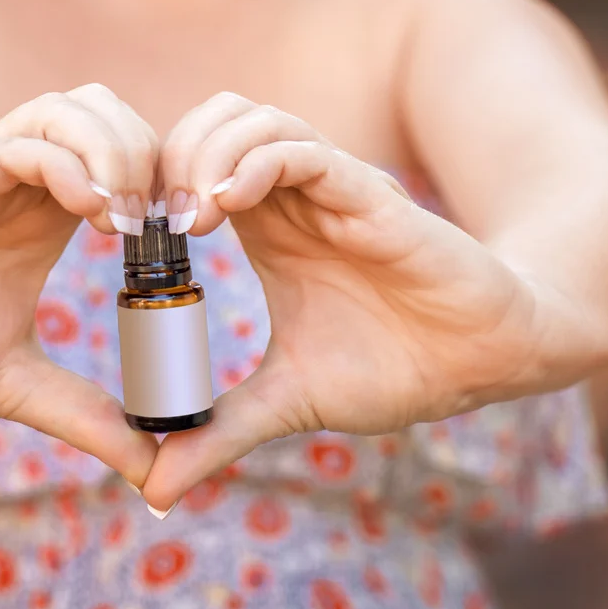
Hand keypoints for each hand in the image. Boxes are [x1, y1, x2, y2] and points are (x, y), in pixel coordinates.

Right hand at [0, 84, 158, 484]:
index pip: (126, 153)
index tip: (186, 243)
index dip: (166, 184)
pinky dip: (66, 164)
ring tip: (127, 219)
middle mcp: (19, 178)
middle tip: (165, 225)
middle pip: (108, 111)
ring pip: (69, 108)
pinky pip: (17, 143)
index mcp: (43, 213)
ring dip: (115, 150)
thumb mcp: (10, 384)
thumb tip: (149, 465)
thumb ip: (80, 412)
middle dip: (151, 154)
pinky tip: (88, 213)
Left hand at [144, 93, 543, 507]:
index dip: (151, 184)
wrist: (483, 360)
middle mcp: (291, 195)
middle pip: (209, 122)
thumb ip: (221, 432)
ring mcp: (328, 187)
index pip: (190, 164)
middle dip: (167, 156)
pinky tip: (227, 205)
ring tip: (187, 216)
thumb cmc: (395, 367)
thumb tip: (152, 489)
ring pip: (251, 118)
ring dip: (204, 152)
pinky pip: (302, 149)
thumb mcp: (289, 401)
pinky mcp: (366, 192)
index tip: (124, 238)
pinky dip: (255, 162)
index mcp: (266, 228)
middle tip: (149, 222)